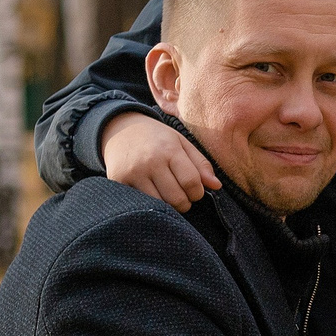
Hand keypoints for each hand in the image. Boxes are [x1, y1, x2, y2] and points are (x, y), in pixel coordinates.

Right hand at [103, 111, 219, 211]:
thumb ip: (200, 164)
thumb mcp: (180, 143)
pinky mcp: (118, 181)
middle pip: (177, 198)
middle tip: (182, 196)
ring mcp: (133, 172)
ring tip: (167, 195)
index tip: (195, 192)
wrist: (119, 128)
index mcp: (170, 149)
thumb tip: (216, 186)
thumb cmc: (156, 138)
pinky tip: (152, 194)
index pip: (191, 182)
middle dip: (184, 203)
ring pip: (159, 204)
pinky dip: (150, 204)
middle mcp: (151, 161)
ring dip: (168, 206)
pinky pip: (140, 203)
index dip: (198, 193)